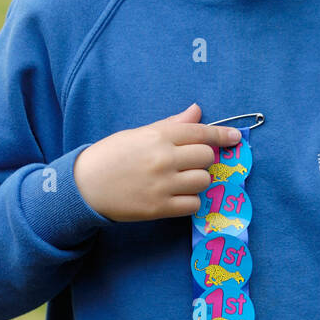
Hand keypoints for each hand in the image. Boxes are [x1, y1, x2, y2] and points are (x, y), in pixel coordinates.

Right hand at [73, 103, 242, 221]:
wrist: (83, 186)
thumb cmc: (111, 156)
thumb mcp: (139, 134)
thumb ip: (171, 125)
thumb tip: (197, 111)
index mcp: (158, 137)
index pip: (200, 133)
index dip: (222, 136)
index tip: (236, 138)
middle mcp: (163, 159)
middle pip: (206, 157)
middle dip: (202, 160)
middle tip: (187, 163)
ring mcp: (162, 184)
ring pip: (203, 181)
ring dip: (198, 181)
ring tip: (180, 180)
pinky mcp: (159, 208)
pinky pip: (193, 204)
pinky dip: (190, 201)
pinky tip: (177, 196)